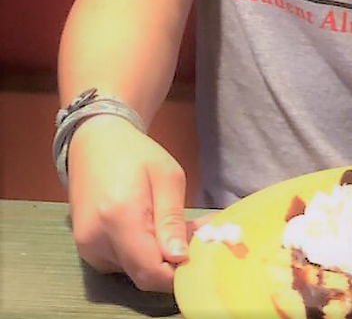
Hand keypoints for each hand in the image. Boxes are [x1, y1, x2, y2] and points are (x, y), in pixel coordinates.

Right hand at [67, 114, 190, 291]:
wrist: (94, 144)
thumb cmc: (136, 154)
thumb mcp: (167, 176)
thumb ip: (172, 219)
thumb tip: (180, 258)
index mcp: (119, 217)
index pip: (150, 271)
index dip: (177, 274)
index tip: (199, 257)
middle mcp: (97, 240)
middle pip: (143, 275)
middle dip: (172, 264)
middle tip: (194, 235)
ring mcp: (87, 248)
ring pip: (133, 271)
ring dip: (157, 257)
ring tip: (172, 225)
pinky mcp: (85, 249)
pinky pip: (120, 264)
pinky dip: (141, 253)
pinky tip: (150, 228)